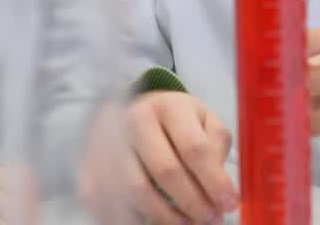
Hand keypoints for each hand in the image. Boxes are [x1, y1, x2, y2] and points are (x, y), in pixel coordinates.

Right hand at [80, 92, 237, 224]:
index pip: (194, 148)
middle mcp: (134, 121)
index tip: (230, 204)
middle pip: (165, 170)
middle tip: (210, 219)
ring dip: (167, 217)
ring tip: (188, 224)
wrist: (135, 113)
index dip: (214, 181)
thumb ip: (216, 148)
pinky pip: (110, 202)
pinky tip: (157, 221)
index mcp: (168, 107)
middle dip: (193, 202)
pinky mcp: (89, 168)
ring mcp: (107, 143)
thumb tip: (222, 190)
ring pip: (137, 191)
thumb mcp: (205, 122)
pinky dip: (136, 218)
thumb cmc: (178, 122)